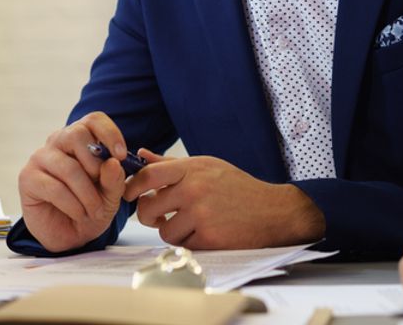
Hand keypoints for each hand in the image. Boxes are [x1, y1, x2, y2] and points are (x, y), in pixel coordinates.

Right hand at [17, 112, 128, 252]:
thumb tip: (112, 163)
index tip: (121, 156)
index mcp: (80, 139)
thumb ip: (114, 180)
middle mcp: (57, 142)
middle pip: (76, 135)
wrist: (69, 236)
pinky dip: (73, 205)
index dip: (109, 133)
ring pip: (68, 167)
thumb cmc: (90, 208)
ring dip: (87, 194)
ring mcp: (40, 158)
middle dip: (95, 165)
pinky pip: (55, 188)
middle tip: (102, 188)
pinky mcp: (27, 177)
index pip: (93, 120)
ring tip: (94, 211)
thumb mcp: (111, 197)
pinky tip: (79, 214)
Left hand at [122, 150, 324, 248]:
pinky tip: (204, 233)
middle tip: (157, 217)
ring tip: (188, 224)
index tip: (129, 195)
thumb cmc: (237, 187)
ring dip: (172, 232)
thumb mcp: (206, 166)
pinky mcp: (210, 238)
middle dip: (148, 215)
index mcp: (191, 168)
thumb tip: (142, 155)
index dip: (132, 186)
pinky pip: (183, 245)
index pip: (148, 175)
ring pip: (164, 231)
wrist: (273, 210)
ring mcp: (202, 214)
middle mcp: (194, 189)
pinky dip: (190, 243)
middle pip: (148, 207)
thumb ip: (171, 164)